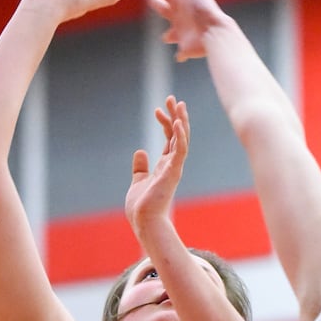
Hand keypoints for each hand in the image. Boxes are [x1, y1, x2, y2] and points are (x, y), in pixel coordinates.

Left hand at [125, 95, 188, 235]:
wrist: (144, 222)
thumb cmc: (142, 207)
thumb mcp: (138, 181)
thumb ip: (140, 167)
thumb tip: (140, 151)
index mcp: (166, 166)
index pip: (169, 139)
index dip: (166, 123)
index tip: (158, 109)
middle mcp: (173, 165)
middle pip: (178, 135)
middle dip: (176, 116)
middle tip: (173, 98)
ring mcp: (174, 168)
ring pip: (182, 140)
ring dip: (181, 121)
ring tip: (178, 103)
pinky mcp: (173, 173)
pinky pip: (180, 151)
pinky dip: (180, 136)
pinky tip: (177, 122)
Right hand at [141, 0, 226, 60]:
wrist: (213, 32)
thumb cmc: (204, 9)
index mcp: (180, 2)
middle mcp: (180, 16)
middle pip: (165, 10)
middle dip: (158, 6)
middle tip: (152, 1)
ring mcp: (182, 32)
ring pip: (172, 33)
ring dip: (169, 35)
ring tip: (165, 37)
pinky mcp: (186, 47)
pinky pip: (181, 53)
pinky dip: (180, 55)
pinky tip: (179, 57)